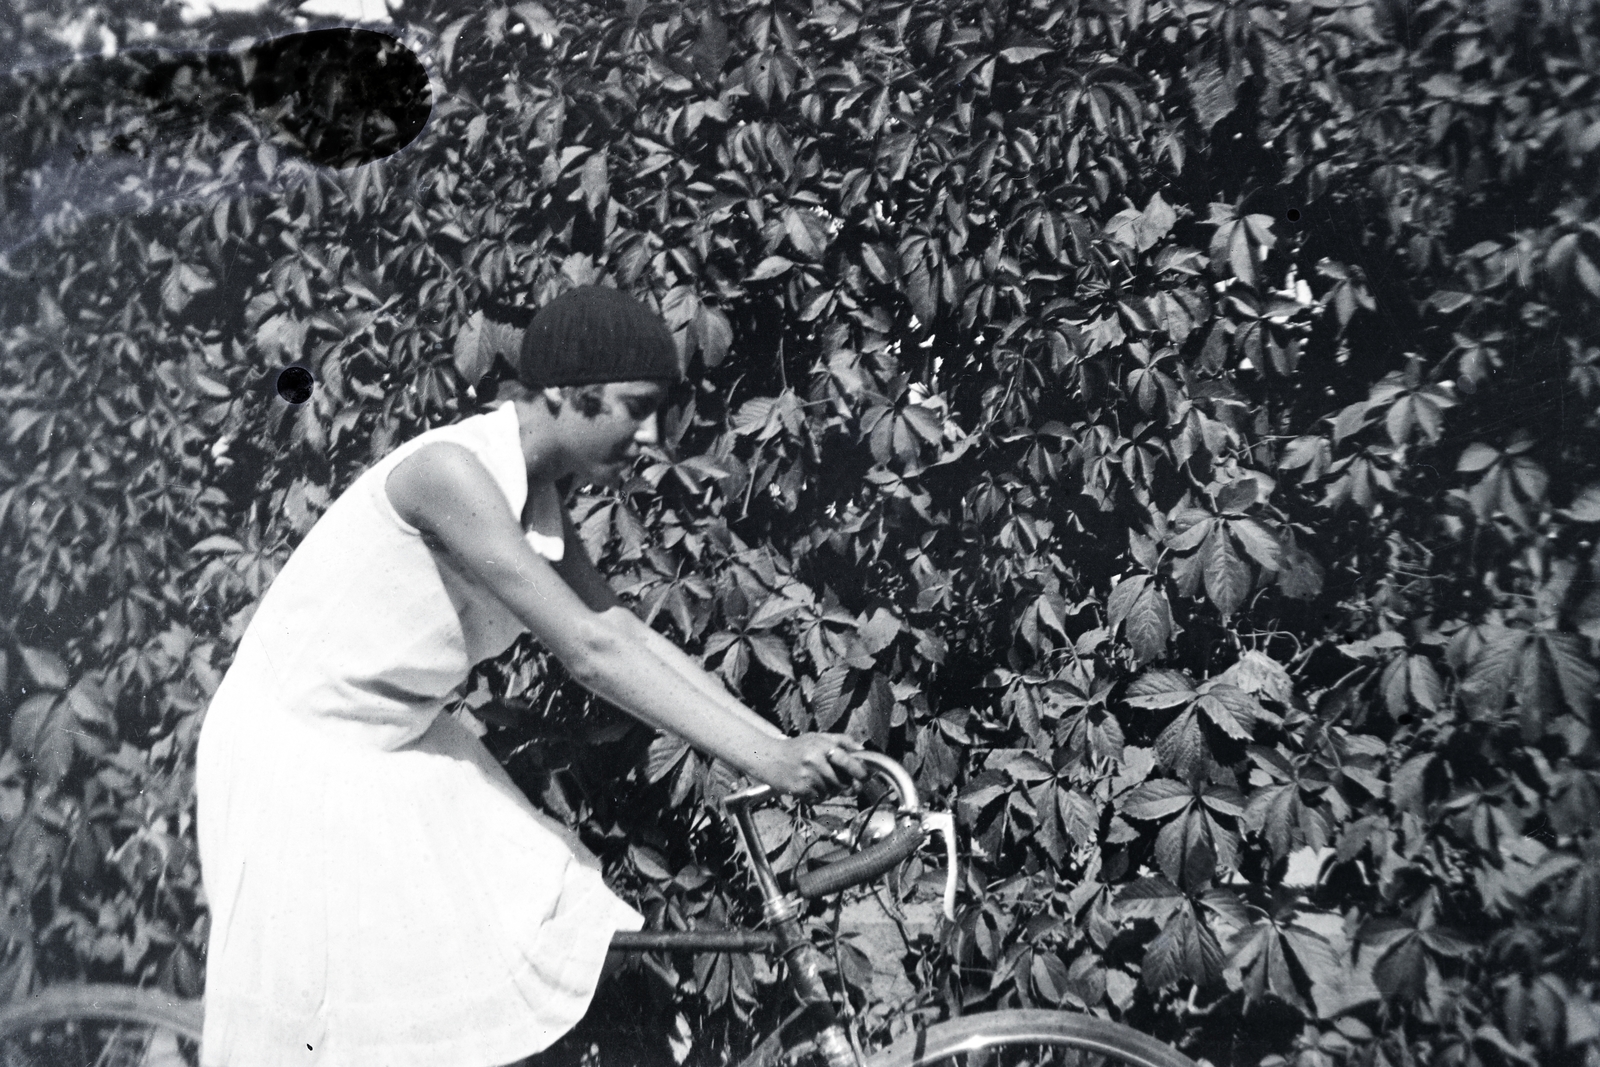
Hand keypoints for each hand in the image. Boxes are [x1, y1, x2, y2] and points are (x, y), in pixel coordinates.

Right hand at [750, 734, 868, 800]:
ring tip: (820, 780)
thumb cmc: (796, 747)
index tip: (865, 776)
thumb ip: (842, 741)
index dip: (860, 771)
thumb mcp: (818, 737)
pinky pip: (819, 797)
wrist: (769, 758)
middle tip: (843, 782)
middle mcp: (815, 760)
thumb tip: (862, 750)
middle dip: (846, 785)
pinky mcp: (800, 789)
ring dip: (831, 790)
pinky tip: (811, 785)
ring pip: (831, 792)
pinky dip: (819, 795)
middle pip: (842, 781)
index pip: (848, 760)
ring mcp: (807, 776)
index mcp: (821, 746)